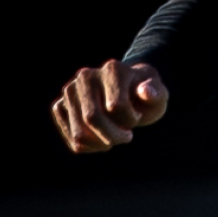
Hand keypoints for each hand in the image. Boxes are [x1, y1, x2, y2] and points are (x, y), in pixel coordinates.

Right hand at [52, 59, 168, 152]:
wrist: (128, 94)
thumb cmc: (145, 96)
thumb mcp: (158, 94)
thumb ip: (156, 93)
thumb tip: (146, 92)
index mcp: (112, 68)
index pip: (115, 106)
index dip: (130, 120)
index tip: (137, 116)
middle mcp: (86, 76)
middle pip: (92, 118)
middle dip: (114, 136)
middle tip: (127, 136)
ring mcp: (70, 91)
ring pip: (80, 134)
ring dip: (102, 144)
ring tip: (114, 136)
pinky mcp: (60, 107)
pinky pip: (72, 140)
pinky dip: (90, 148)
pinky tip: (101, 139)